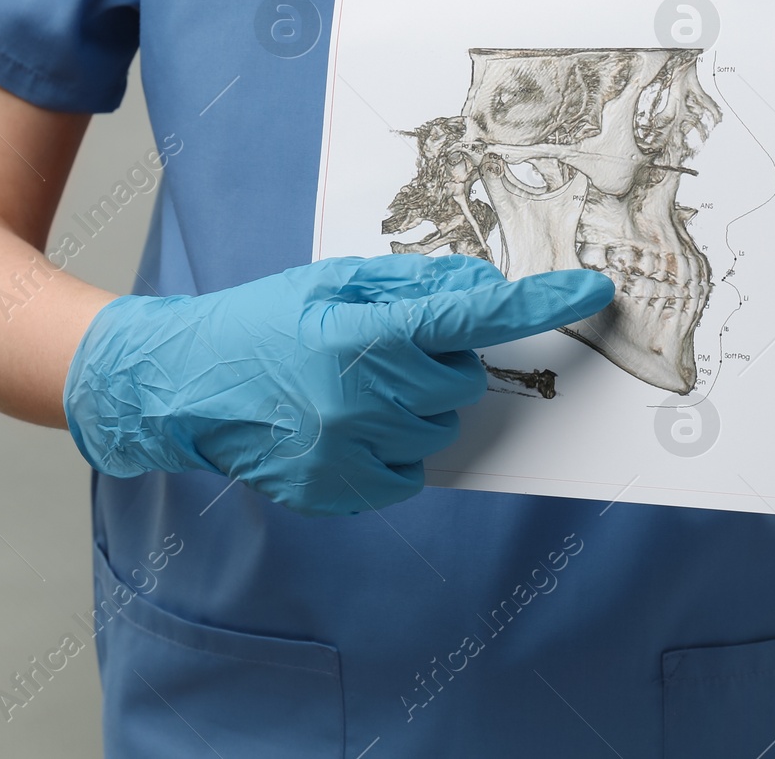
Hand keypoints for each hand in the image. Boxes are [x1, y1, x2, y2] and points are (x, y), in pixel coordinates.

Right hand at [62, 254, 613, 515]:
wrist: (184, 383)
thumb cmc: (260, 322)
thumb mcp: (331, 283)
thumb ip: (410, 286)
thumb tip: (482, 289)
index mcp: (360, 334)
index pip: (471, 318)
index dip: (538, 304)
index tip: (590, 292)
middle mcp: (361, 397)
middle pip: (460, 381)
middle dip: (438, 362)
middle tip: (383, 350)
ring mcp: (349, 451)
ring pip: (440, 431)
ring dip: (417, 408)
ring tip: (356, 389)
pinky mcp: (338, 491)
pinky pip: (410, 473)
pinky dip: (394, 450)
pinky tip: (347, 425)